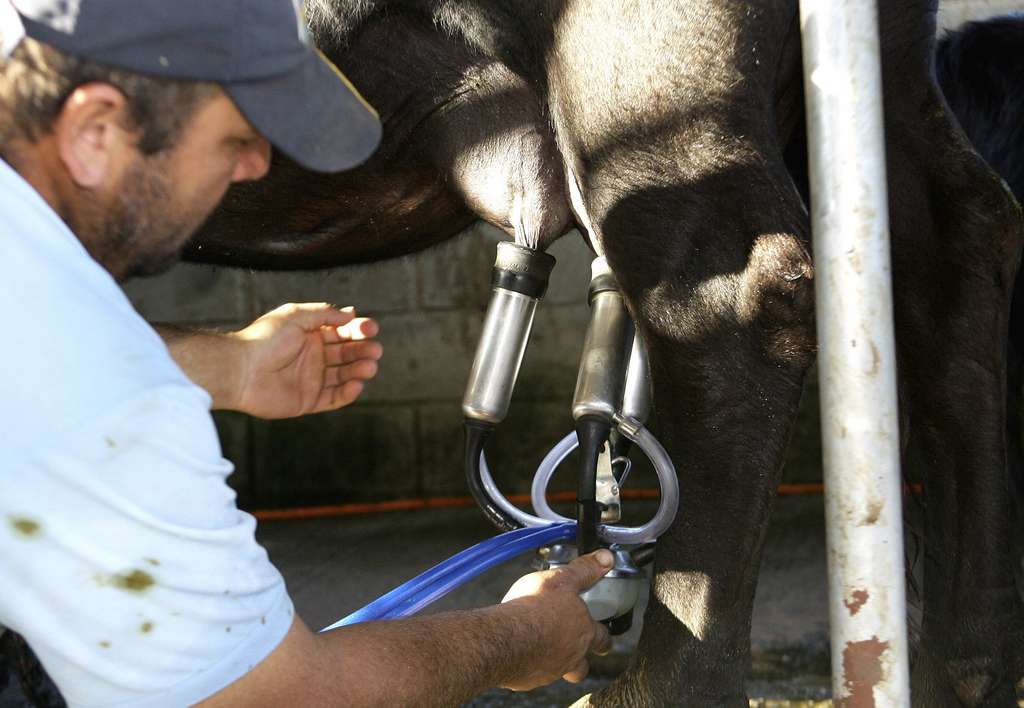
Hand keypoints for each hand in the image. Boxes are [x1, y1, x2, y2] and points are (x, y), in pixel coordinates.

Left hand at [232, 303, 381, 418]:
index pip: (342, 331)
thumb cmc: (265, 340)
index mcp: (310, 335)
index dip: (358, 329)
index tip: (371, 328)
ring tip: (369, 367)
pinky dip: (348, 393)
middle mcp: (313, 356)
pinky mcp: (308, 401)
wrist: (241, 370)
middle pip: (346, 353)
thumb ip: (325, 314)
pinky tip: (357, 385)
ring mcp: (311, 379)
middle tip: (375, 350)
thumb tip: (351, 313)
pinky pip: (334, 398)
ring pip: (344, 375)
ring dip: (359, 370)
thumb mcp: (296, 316)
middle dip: (363, 350)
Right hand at [499, 549, 613, 689]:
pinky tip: (518, 652)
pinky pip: (531, 674)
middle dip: (581, 659)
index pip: (603, 638)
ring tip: (542, 650)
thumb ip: (584, 570)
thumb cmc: (534, 610)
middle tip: (574, 650)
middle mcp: (570, 657)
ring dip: (554, 663)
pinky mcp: (527, 679)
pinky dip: (528, 665)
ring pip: (558, 672)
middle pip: (582, 666)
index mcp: (582, 633)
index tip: (603, 636)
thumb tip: (606, 558)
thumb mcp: (562, 580)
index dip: (603, 636)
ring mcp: (549, 671)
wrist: (504, 639)